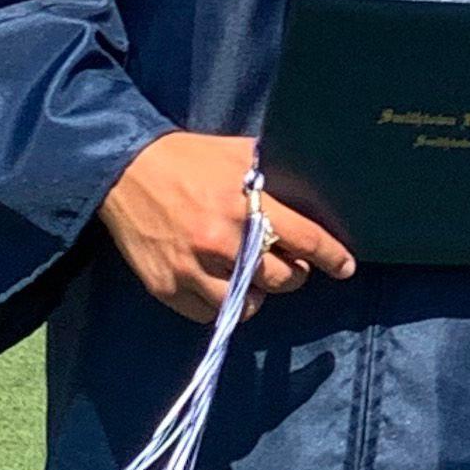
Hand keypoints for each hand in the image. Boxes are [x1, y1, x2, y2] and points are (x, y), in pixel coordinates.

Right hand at [99, 130, 352, 320]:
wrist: (123, 171)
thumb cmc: (187, 158)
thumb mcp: (236, 153)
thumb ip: (273, 172)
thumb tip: (311, 182)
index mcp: (244, 203)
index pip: (304, 239)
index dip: (331, 257)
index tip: (345, 267)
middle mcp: (220, 241)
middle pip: (281, 279)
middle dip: (293, 274)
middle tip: (288, 264)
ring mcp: (192, 269)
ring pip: (247, 306)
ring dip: (257, 294)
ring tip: (252, 276)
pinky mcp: (167, 287)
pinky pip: (209, 315)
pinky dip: (220, 305)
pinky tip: (220, 284)